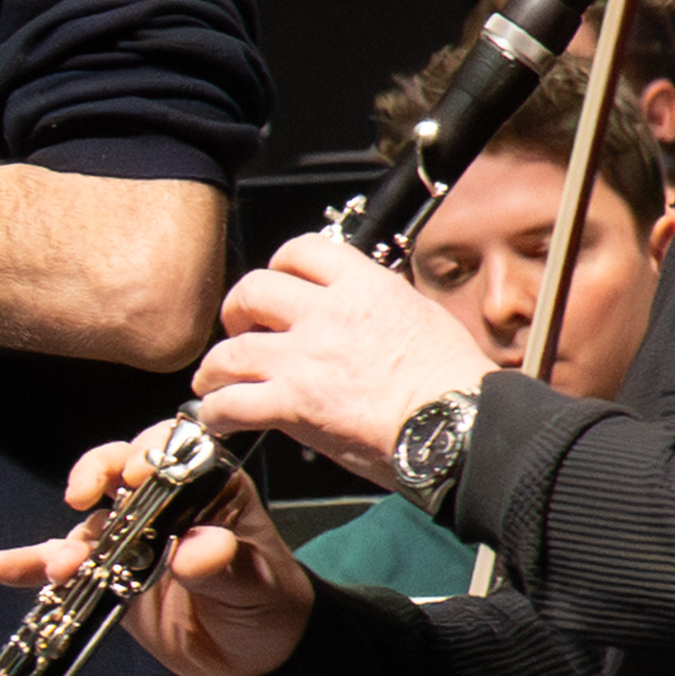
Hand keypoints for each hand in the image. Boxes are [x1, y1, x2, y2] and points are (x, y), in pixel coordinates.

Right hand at [44, 431, 317, 675]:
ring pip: (86, 522)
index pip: (172, 451)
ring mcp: (130, 541)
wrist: (253, 662)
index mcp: (208, 489)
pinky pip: (64, 565)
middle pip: (116, 470)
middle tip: (81, 498)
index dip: (147, 452)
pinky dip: (31, 565)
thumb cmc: (268, 606)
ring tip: (59, 568)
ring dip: (66, 540)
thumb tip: (195, 549)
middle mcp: (163, 505)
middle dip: (92, 477)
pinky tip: (2, 566)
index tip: (134, 473)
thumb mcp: (257, 584)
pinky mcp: (106, 577)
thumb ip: (225, 563)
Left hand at [183, 227, 486, 483]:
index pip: (303, 250)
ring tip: (214, 379)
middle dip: (236, 311)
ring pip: (229, 351)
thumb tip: (357, 305)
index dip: (279, 266)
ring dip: (215, 368)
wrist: (460, 425)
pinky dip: (215, 412)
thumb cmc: (452, 382)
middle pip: (252, 291)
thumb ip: (377, 304)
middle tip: (239, 330)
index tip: (276, 282)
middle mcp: (327, 315)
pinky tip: (220, 418)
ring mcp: (304, 359)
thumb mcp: (421, 316)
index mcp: (363, 288)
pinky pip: (230, 404)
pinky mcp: (293, 404)